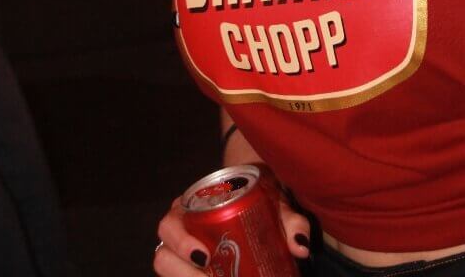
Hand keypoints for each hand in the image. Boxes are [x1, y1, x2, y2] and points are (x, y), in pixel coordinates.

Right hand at [153, 193, 310, 272]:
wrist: (257, 196)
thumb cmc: (258, 195)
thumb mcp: (274, 200)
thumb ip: (291, 220)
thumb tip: (300, 246)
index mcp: (190, 208)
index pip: (169, 226)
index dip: (179, 243)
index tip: (204, 256)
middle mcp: (180, 233)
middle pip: (164, 257)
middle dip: (183, 273)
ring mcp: (183, 255)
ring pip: (169, 270)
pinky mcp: (192, 267)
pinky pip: (186, 275)